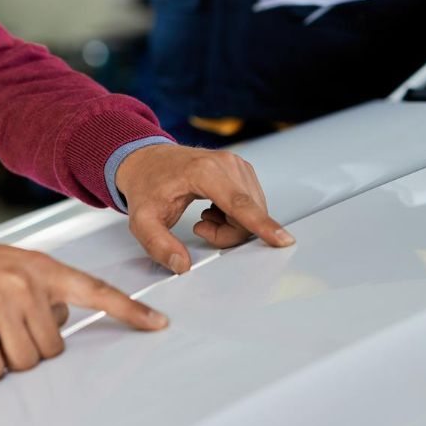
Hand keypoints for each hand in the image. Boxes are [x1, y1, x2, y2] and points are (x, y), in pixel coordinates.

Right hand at [0, 224, 166, 378]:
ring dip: (8, 358)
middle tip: (7, 327)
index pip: (96, 290)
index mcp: (43, 267)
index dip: (130, 310)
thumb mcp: (15, 265)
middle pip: (55, 347)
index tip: (158, 323)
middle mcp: (25, 282)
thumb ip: (46, 290)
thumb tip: (63, 323)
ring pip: (27, 361)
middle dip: (33, 348)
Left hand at [115, 143, 292, 273]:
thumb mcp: (141, 219)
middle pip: (248, 215)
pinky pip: (251, 205)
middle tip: (200, 227)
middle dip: (227, 233)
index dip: (262, 225)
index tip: (283, 239)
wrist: (147, 160)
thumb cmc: (147, 185)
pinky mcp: (242, 170)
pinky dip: (234, 216)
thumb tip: (181, 265)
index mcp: (204, 171)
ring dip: (231, 226)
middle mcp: (226, 163)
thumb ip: (158, 244)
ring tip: (204, 217)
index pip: (239, 204)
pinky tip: (213, 210)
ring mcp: (237, 165)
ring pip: (253, 212)